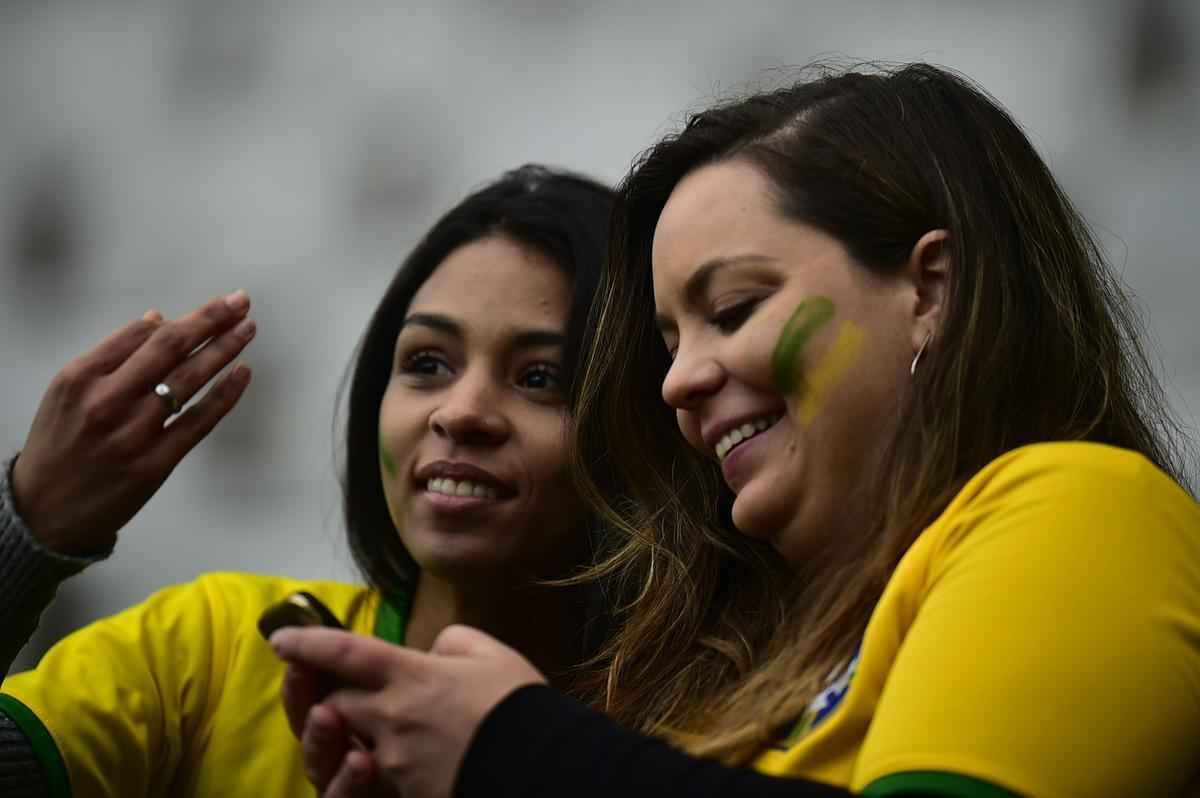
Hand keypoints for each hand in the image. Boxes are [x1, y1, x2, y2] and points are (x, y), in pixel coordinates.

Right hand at [10, 292, 254, 553]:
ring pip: (188, 380)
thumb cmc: (59, 445)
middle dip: (211, 320)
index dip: (188, 316)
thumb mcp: (67, 391)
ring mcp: (133, 434)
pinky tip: (243, 372)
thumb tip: (156, 319)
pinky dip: (225, 395)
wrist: (43, 512)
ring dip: (224, 349)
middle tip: (241, 302)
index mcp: (81, 378)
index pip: (144, 335)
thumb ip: (111, 354)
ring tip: (248, 329)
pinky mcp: (154, 464)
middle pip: (170, 349)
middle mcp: (107, 402)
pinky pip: (199, 422)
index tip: (219, 305)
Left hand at [272, 625, 545, 797]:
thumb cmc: (517, 703)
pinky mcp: (405, 792)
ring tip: (368, 727)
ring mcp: (395, 761)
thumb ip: (452, 642)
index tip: (280, 639)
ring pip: (347, 744)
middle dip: (328, 696)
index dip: (308, 642)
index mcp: (410, 675)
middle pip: (333, 703)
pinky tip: (399, 758)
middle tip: (334, 690)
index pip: (344, 652)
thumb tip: (433, 650)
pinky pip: (377, 778)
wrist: (542, 765)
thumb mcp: (490, 653)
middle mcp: (391, 716)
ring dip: (349, 734)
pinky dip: (378, 766)